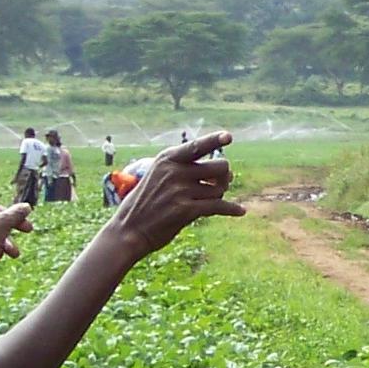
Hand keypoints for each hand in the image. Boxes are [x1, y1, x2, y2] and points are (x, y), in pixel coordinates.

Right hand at [103, 131, 245, 256]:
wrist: (128, 231)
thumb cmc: (146, 204)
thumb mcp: (157, 176)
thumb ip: (184, 169)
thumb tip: (226, 172)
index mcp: (167, 159)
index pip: (197, 146)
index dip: (214, 140)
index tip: (228, 136)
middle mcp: (175, 171)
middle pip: (219, 166)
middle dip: (224, 176)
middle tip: (219, 184)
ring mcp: (180, 190)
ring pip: (219, 188)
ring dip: (219, 195)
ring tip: (210, 200)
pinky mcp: (186, 210)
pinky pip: (218, 206)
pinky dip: (232, 209)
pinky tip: (240, 211)